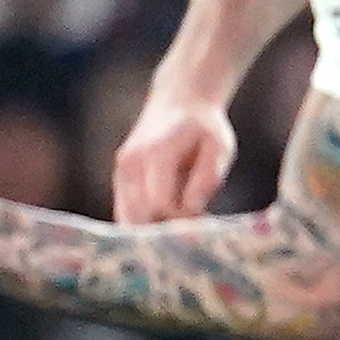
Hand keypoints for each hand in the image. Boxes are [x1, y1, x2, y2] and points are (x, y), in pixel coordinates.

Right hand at [112, 89, 236, 223]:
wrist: (179, 103)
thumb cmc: (205, 128)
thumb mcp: (219, 147)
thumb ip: (207, 177)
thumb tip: (192, 210)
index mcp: (156, 154)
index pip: (161, 203)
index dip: (182, 220)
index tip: (202, 222)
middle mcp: (131, 163)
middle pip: (138, 216)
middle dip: (164, 233)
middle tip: (189, 236)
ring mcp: (121, 172)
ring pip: (126, 219)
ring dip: (150, 234)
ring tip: (178, 233)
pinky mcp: (120, 180)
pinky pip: (124, 213)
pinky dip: (141, 227)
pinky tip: (164, 229)